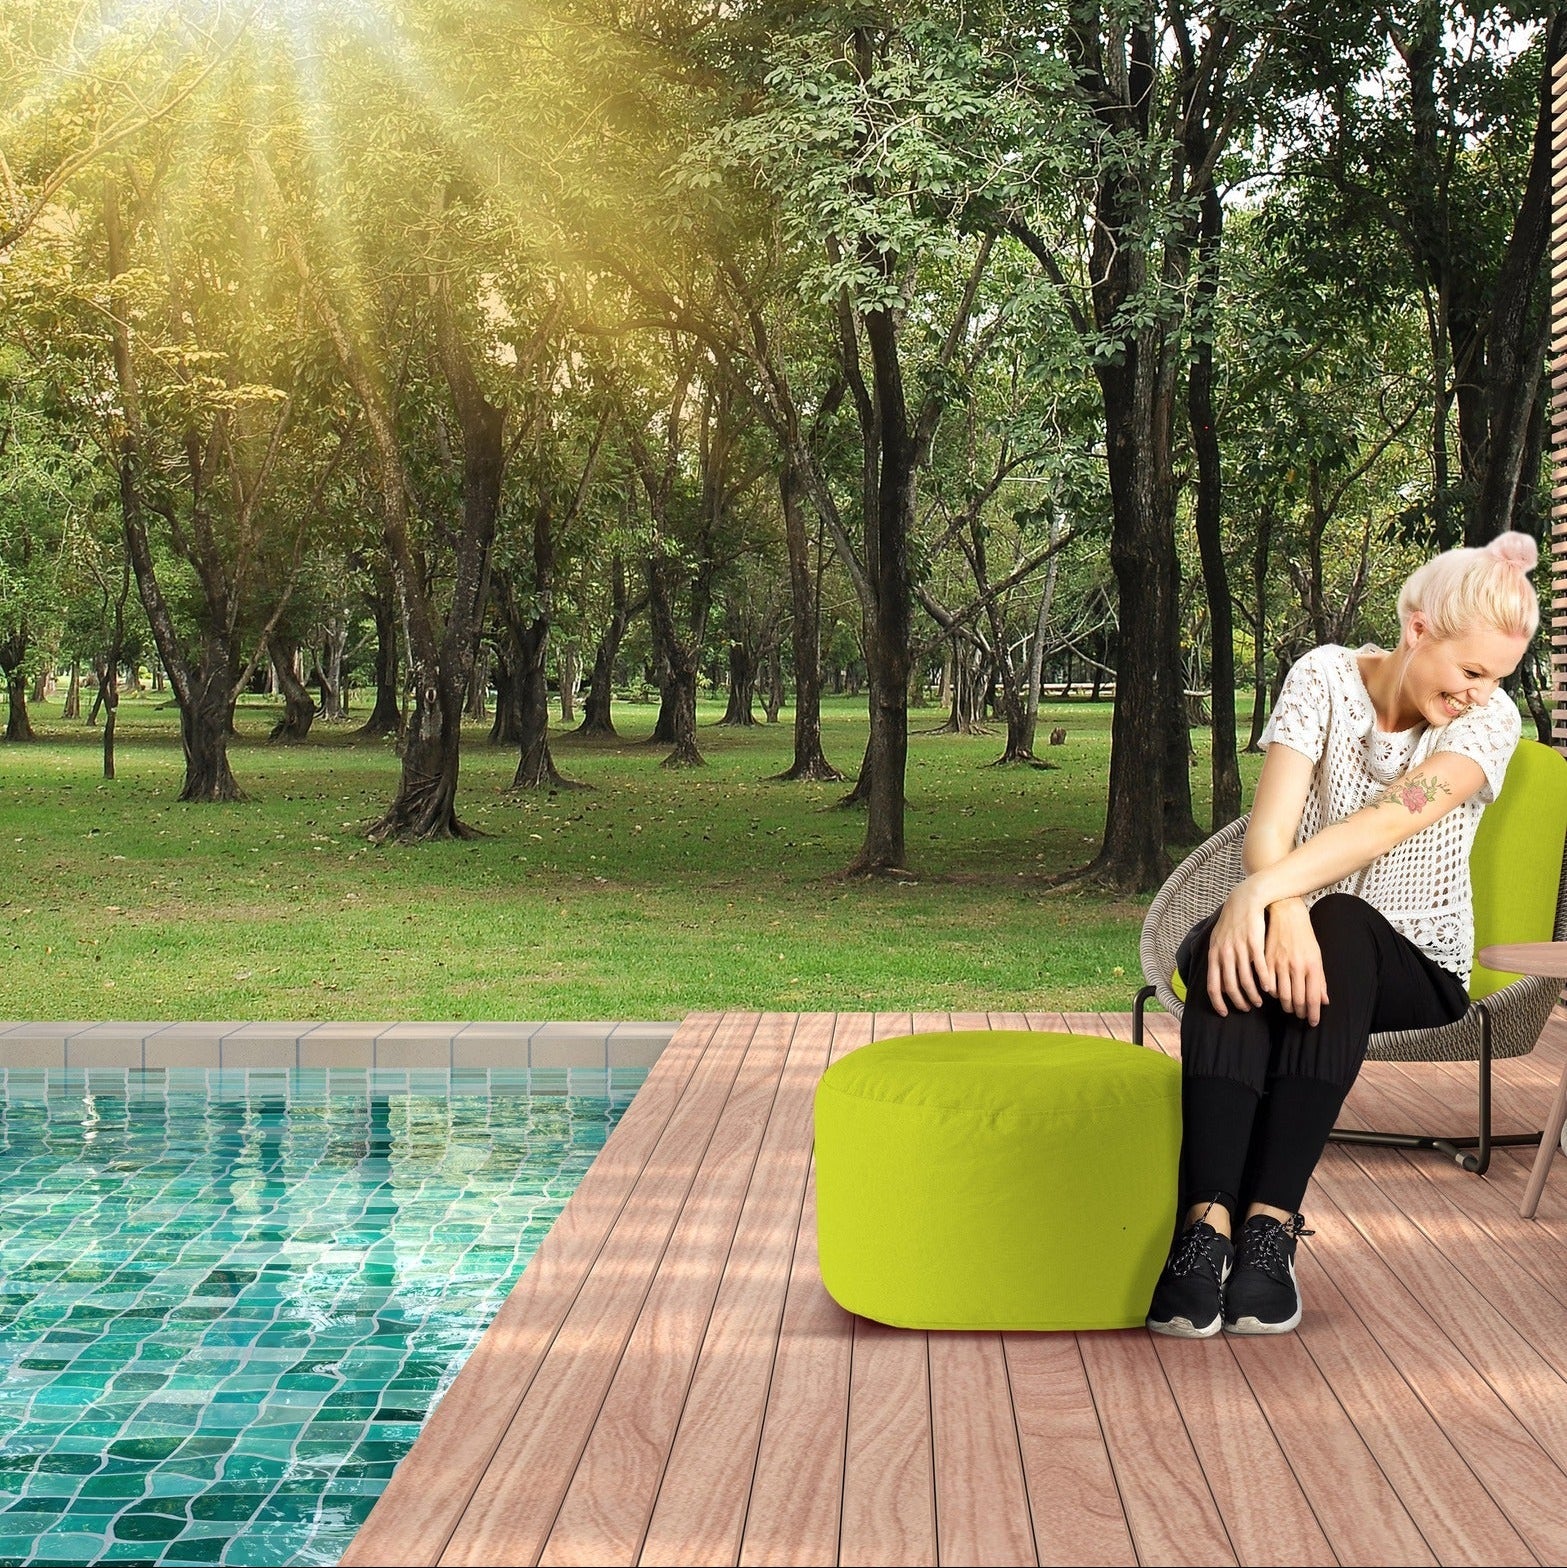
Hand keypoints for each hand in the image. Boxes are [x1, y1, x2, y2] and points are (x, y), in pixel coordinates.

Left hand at [1205, 879, 1272, 1016]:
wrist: (1245, 900)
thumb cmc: (1232, 922)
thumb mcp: (1219, 940)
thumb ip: (1218, 960)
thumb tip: (1218, 981)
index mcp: (1215, 954)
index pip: (1213, 986)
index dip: (1218, 1002)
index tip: (1224, 1013)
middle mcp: (1225, 953)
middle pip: (1230, 986)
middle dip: (1239, 1001)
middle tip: (1247, 1008)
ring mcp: (1240, 948)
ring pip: (1246, 980)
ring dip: (1253, 994)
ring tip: (1259, 1001)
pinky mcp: (1254, 943)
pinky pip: (1260, 967)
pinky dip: (1264, 981)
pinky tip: (1269, 988)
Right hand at [1263, 898, 1329, 1026]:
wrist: (1286, 915)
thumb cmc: (1304, 936)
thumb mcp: (1317, 956)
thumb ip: (1320, 980)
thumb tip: (1324, 1001)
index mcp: (1312, 966)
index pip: (1313, 998)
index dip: (1313, 1014)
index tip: (1312, 1023)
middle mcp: (1296, 966)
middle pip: (1297, 1000)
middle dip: (1299, 1012)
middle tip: (1300, 1016)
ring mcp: (1280, 964)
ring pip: (1282, 995)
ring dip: (1286, 1006)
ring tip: (1289, 1008)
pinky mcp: (1266, 960)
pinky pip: (1268, 985)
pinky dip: (1272, 993)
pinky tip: (1276, 994)